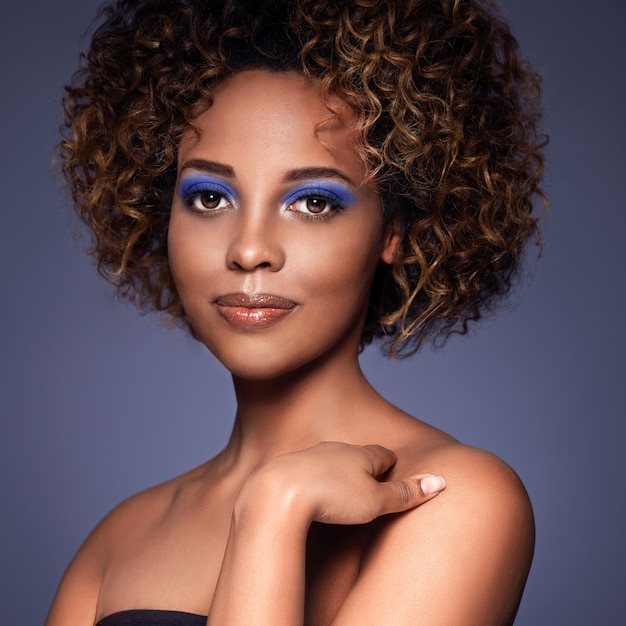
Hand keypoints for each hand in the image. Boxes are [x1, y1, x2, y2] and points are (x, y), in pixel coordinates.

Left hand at [237, 442, 444, 526]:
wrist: (278, 492)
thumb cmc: (331, 497)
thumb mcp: (376, 502)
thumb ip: (406, 493)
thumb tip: (440, 481)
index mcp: (361, 454)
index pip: (383, 454)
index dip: (391, 464)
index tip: (396, 472)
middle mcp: (336, 449)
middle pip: (357, 454)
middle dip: (365, 465)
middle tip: (373, 478)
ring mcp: (310, 456)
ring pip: (330, 459)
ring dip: (338, 470)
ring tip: (343, 486)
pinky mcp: (288, 468)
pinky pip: (307, 470)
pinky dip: (314, 478)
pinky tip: (311, 490)